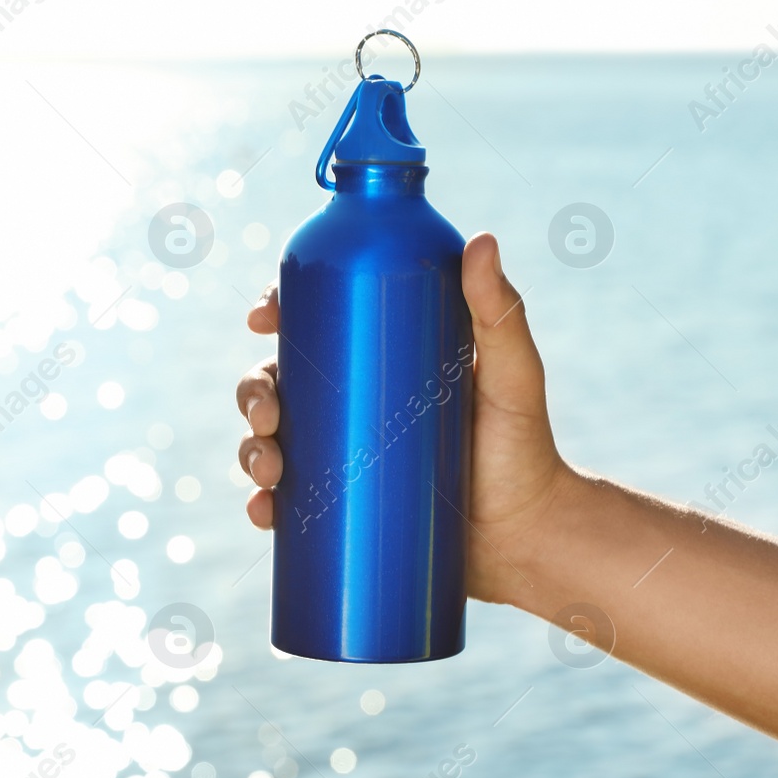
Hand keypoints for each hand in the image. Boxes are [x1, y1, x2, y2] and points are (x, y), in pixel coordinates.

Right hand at [235, 232, 575, 606]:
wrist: (528, 536)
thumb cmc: (524, 447)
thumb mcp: (511, 375)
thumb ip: (500, 313)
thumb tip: (482, 240)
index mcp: (380, 358)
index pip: (317, 323)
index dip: (278, 311)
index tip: (263, 318)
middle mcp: (353, 403)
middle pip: (279, 381)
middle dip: (254, 391)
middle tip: (268, 414)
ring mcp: (343, 457)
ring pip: (271, 441)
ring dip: (250, 450)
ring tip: (269, 469)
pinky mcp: (342, 510)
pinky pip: (285, 505)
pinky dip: (263, 507)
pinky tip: (263, 512)